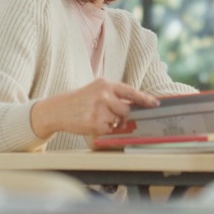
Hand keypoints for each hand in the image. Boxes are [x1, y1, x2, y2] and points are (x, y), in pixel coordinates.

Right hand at [29, 78, 160, 137]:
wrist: (57, 109)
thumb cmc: (79, 101)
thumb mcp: (96, 91)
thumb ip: (113, 96)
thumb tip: (133, 106)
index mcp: (105, 84)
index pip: (130, 91)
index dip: (144, 98)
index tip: (155, 104)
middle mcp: (103, 94)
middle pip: (126, 109)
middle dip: (123, 116)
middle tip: (113, 117)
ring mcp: (99, 108)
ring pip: (117, 120)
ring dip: (110, 122)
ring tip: (95, 117)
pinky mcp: (95, 122)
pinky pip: (108, 129)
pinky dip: (102, 129)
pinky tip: (91, 123)